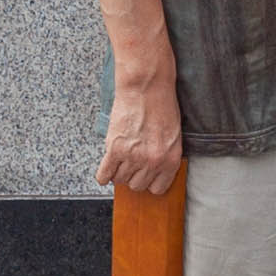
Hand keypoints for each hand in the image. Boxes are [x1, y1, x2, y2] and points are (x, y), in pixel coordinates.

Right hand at [100, 66, 183, 197]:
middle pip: (137, 185)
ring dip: (119, 171)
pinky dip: (103, 175)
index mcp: (170, 159)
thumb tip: (151, 171)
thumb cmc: (161, 105)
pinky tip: (106, 168)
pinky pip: (104, 174)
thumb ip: (163, 156)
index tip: (144, 175)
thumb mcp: (172, 135)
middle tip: (131, 162)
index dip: (149, 181)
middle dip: (133, 175)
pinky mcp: (115, 148)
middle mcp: (153, 162)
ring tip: (120, 158)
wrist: (146, 86)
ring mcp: (133, 156)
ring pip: (120, 180)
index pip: (158, 188)